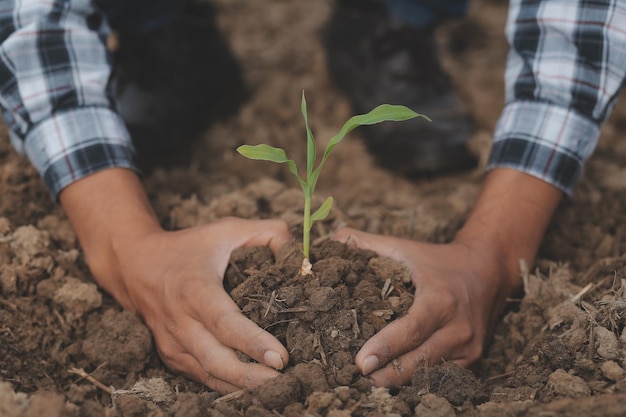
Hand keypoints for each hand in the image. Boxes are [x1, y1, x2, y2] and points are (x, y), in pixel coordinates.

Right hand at [60, 168, 292, 392]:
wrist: (135, 265)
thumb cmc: (189, 247)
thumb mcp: (227, 229)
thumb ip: (268, 233)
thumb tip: (298, 256)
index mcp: (195, 289)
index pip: (225, 322)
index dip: (252, 343)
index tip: (280, 357)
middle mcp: (180, 321)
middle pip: (216, 360)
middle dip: (250, 376)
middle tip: (284, 381)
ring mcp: (172, 343)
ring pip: (208, 375)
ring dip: (241, 386)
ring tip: (276, 388)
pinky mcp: (170, 356)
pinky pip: (201, 377)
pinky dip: (226, 385)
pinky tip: (252, 387)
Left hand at [334, 228, 509, 387]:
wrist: (490, 271)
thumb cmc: (439, 261)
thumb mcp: (406, 248)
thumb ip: (369, 244)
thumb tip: (335, 239)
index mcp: (440, 300)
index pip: (412, 329)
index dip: (386, 347)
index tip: (360, 362)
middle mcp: (458, 328)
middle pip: (419, 360)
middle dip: (388, 373)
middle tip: (358, 377)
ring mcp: (468, 347)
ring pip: (429, 373)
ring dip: (400, 380)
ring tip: (371, 381)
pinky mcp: (472, 359)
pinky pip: (441, 376)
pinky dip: (418, 380)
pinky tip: (396, 380)